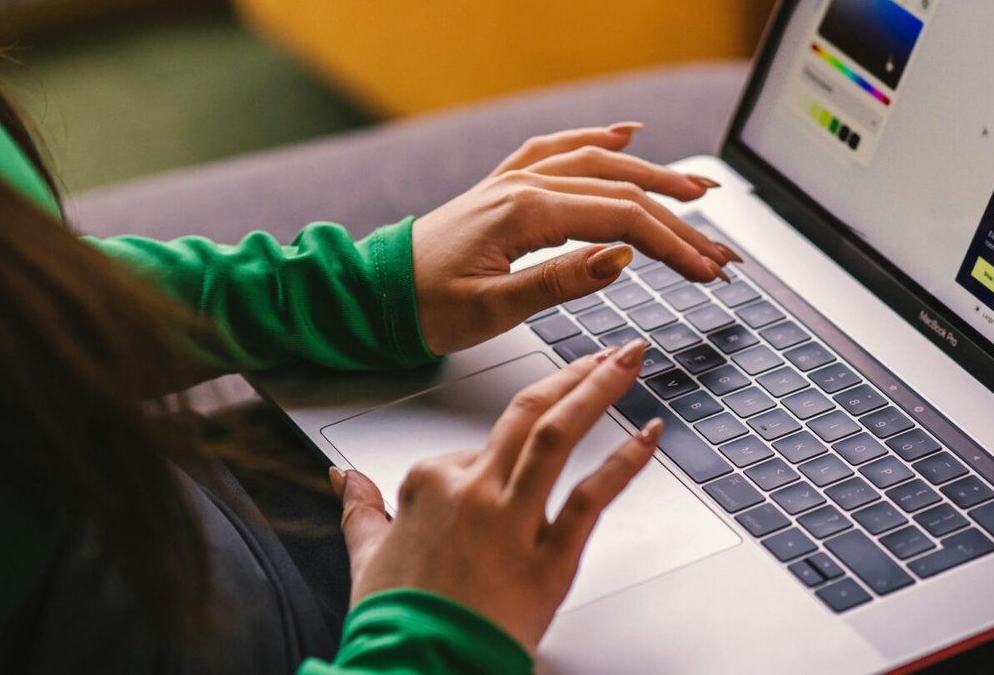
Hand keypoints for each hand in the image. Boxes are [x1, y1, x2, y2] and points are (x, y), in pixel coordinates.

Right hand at [331, 339, 661, 653]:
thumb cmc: (397, 624)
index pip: (477, 446)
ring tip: (628, 362)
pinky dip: (625, 461)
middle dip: (576, 373)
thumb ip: (361, 509)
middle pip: (528, 412)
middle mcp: (473, 491)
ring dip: (598, 389)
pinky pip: (591, 497)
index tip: (525, 451)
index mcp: (429, 483)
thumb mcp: (365, 556)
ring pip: (557, 436)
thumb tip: (344, 478)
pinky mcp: (549, 557)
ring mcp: (512, 520)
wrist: (419, 669)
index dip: (501, 454)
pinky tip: (649, 435)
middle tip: (611, 351)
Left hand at [411, 122, 740, 353]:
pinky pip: (559, 149)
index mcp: (526, 212)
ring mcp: (514, 180)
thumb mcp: (492, 309)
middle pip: (622, 192)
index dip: (673, 246)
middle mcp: (524, 185)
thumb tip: (621, 258)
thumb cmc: (424, 307)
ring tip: (699, 187)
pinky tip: (624, 135)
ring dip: (653, 174)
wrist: (373, 293)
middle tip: (719, 250)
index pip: (623, 222)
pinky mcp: (505, 187)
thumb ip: (559, 281)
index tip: (707, 272)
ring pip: (599, 164)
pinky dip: (596, 139)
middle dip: (679, 220)